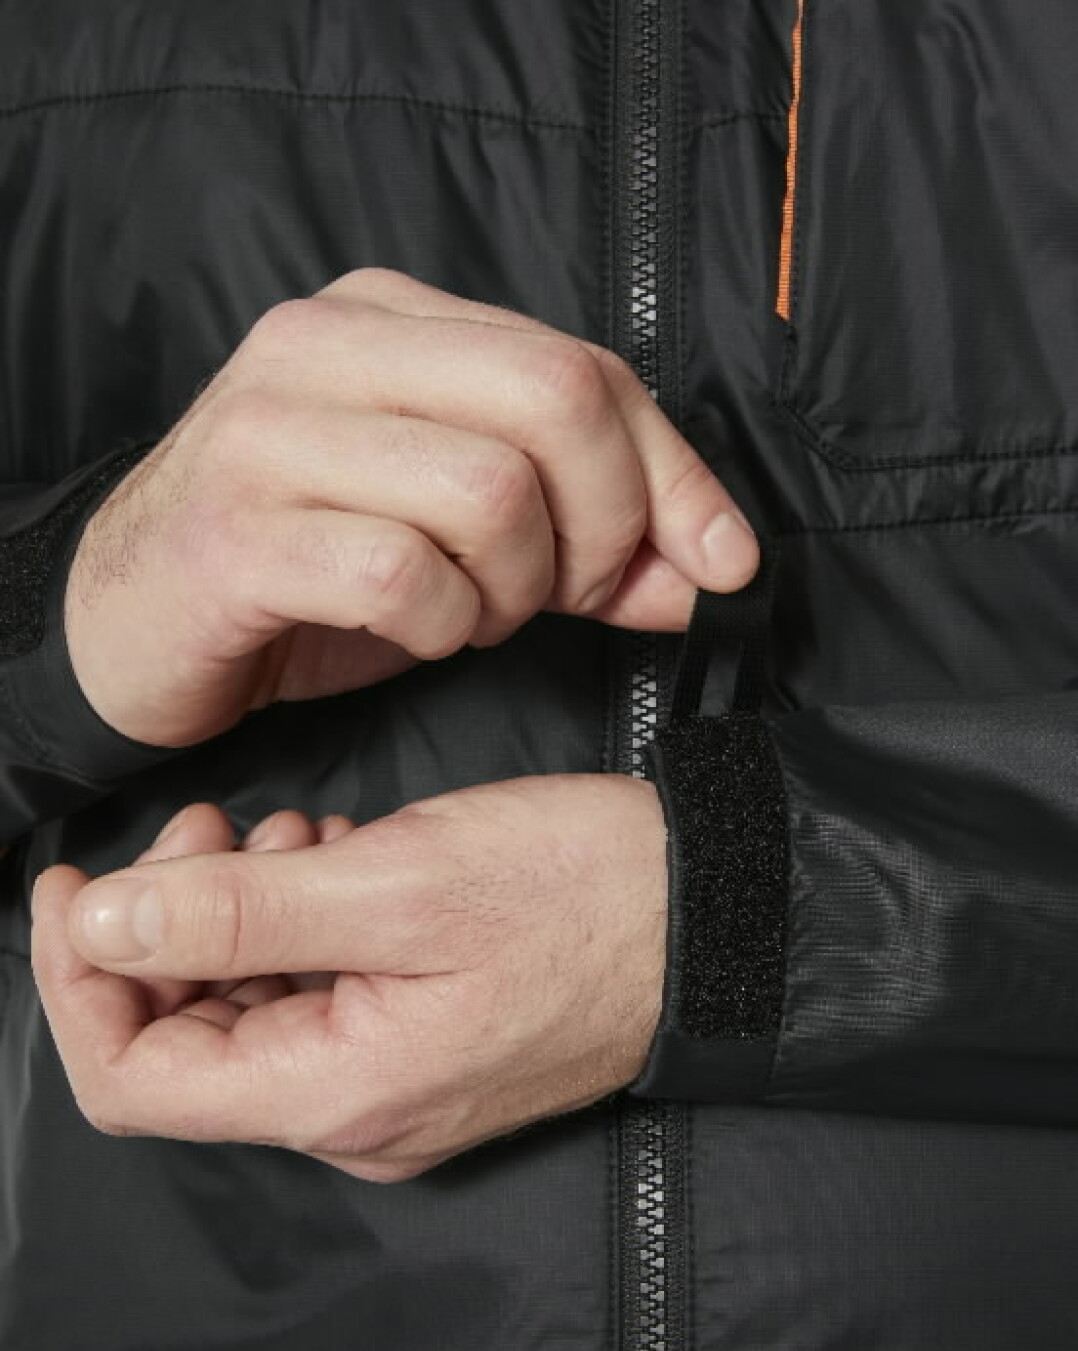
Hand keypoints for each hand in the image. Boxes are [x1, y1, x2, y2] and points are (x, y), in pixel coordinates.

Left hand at [30, 776, 667, 1180]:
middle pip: (187, 1045)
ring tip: (293, 833)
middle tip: (211, 829)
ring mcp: (396, 1089)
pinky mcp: (428, 1048)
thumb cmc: (580, 890)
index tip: (76, 884)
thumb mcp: (395, 882)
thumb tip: (102, 928)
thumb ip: (238, 915)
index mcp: (338, 1092)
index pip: (132, 1079)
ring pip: (252, 1015)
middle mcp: (357, 1115)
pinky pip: (320, 1001)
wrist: (722, 914)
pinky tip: (341, 856)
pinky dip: (302, 925)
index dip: (80, 978)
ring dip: (240, 917)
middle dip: (169, 930)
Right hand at [64, 268, 757, 749]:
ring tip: (471, 612)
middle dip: (606, 528)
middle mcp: (329, 346)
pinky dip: (442, 626)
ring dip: (515, 590)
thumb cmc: (309, 565)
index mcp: (393, 316)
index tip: (717, 563)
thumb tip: (715, 567)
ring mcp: (272, 430)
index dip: (676, 476)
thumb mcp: (466, 538)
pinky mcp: (237, 531)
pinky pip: (406, 575)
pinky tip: (415, 631)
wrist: (132, 620)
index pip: (586, 367)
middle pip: (557, 401)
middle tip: (570, 596)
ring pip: (491, 493)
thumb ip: (590, 540)